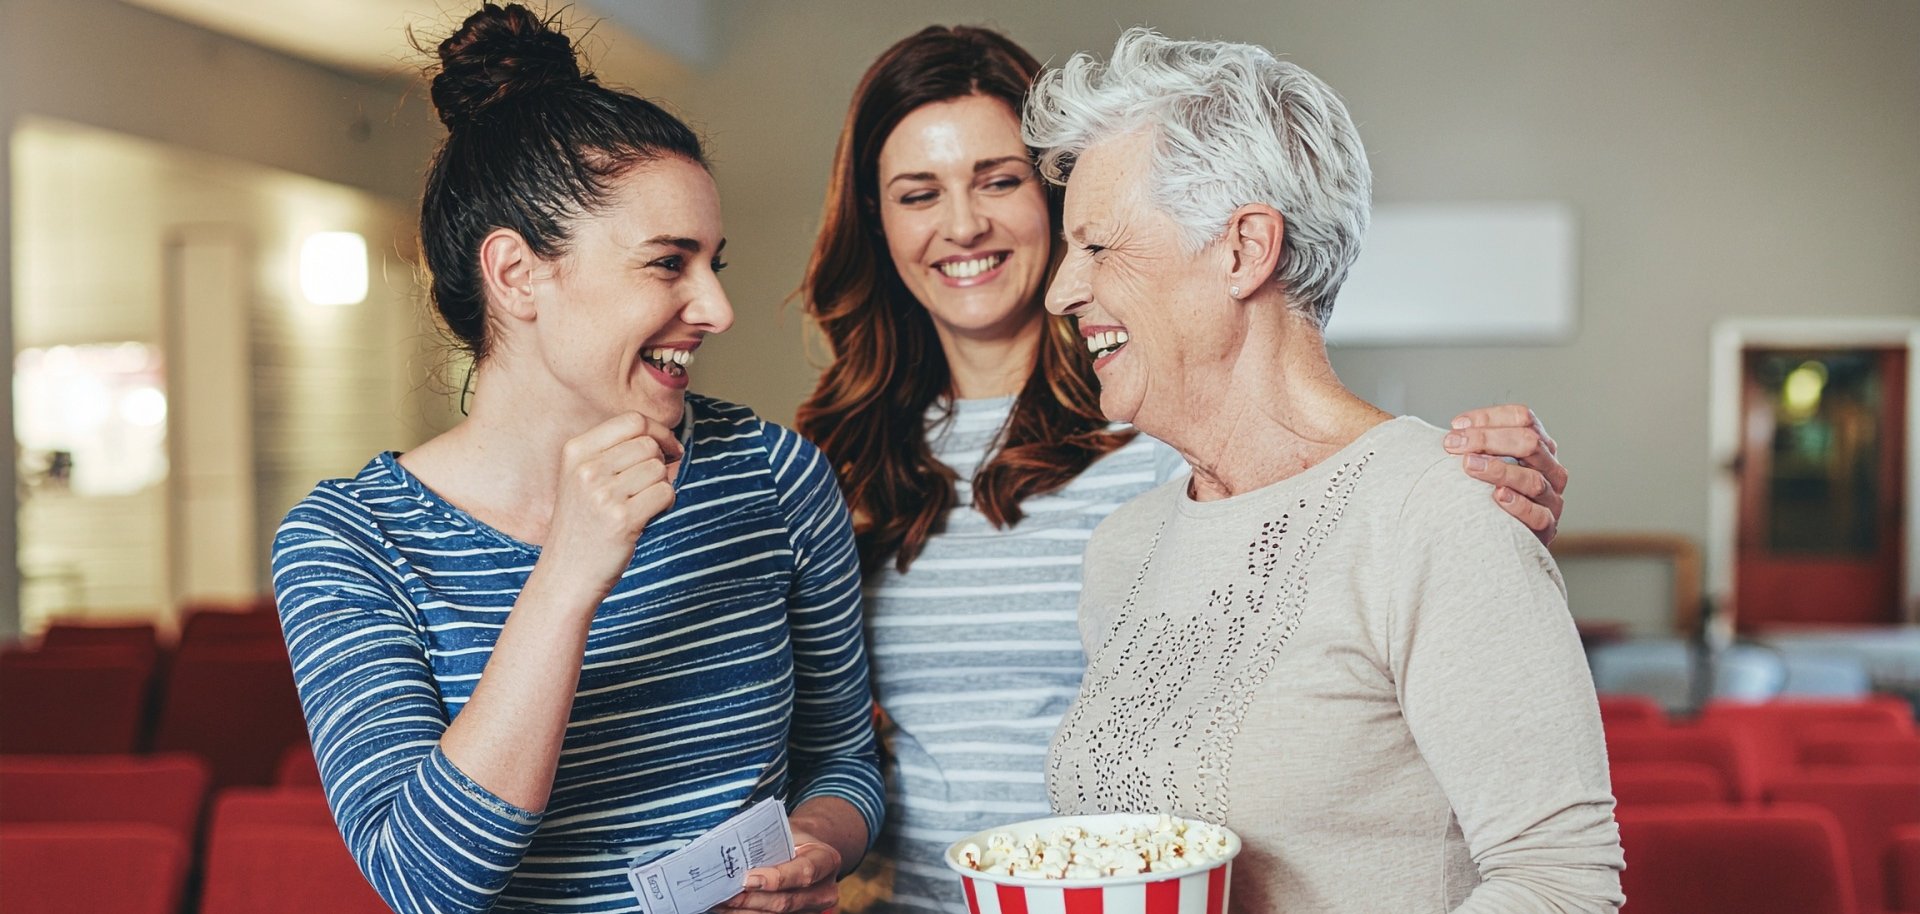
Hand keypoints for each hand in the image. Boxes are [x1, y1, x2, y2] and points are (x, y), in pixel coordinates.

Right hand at [541, 411, 682, 598]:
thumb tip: (666, 439)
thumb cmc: (583, 524)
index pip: (632, 420)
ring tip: (643, 503)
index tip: (666, 449)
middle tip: (650, 485)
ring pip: (659, 469)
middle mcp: (587, 469)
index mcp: (575, 451)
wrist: (566, 573)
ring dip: (662, 485)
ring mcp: (603, 494)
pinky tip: (648, 516)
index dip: (658, 431)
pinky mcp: (622, 519)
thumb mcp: (582, 478)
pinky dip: (666, 503)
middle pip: (649, 444)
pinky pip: (666, 493)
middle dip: (661, 462)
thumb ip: (615, 452)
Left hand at [715, 841, 841, 912]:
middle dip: (751, 899)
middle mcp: (824, 890)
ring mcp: (812, 909)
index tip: (747, 879)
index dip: (776, 879)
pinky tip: (728, 909)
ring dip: (744, 911)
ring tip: (719, 902)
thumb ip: (767, 841)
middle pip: (786, 901)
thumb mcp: (787, 830)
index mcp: (826, 860)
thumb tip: (733, 852)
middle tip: (724, 893)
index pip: (804, 873)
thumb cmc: (792, 838)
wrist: (806, 850)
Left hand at [1445, 404, 1566, 544]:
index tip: (1457, 425)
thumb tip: (1453, 432)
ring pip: (1533, 479)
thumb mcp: (1489, 464)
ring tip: (1469, 466)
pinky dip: (1518, 505)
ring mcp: (1552, 497)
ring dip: (1499, 470)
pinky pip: (1539, 515)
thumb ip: (1478, 447)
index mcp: (1540, 446)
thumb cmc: (1492, 494)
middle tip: (1454, 444)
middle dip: (1488, 440)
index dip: (1490, 417)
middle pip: (1530, 442)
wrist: (1504, 538)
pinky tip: (1498, 497)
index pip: (1523, 418)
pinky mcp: (1548, 526)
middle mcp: (1551, 468)